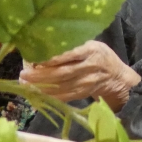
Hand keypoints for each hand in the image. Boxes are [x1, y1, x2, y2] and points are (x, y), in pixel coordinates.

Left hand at [19, 41, 141, 111]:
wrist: (117, 76)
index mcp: (91, 51)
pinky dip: (50, 96)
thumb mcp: (91, 45)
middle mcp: (90, 67)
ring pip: (61, 86)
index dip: (51, 59)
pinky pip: (64, 96)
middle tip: (23, 75)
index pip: (69, 55)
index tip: (33, 59)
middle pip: (62, 73)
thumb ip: (73, 47)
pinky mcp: (83, 93)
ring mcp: (87, 82)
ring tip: (26, 84)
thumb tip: (45, 47)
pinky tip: (37, 93)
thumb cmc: (99, 56)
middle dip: (41, 75)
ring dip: (41, 87)